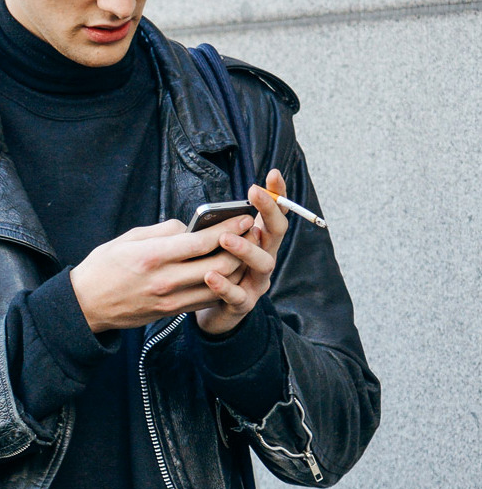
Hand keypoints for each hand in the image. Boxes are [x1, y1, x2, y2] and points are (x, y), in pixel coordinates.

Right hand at [70, 213, 254, 332]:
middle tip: (251, 234)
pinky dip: (221, 285)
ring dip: (236, 268)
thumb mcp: (129, 238)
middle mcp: (165, 280)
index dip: (229, 228)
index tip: (244, 218)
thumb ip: (164, 231)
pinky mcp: (171, 312)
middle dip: (241, 248)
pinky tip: (227, 273)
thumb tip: (190, 228)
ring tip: (244, 252)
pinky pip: (205, 299)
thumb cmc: (104, 267)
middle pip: (219, 265)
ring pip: (218, 285)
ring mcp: (171, 300)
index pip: (203, 241)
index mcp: (153, 256)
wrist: (86, 305)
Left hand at [195, 169, 289, 335]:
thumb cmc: (216, 272)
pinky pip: (237, 295)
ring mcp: (256, 283)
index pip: (275, 214)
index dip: (278, 195)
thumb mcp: (219, 246)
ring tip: (225, 238)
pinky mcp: (242, 305)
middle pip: (276, 233)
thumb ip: (221, 228)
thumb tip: (212, 210)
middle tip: (254, 192)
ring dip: (246, 248)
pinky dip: (224, 285)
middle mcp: (264, 260)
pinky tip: (210, 275)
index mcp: (260, 243)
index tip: (273, 174)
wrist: (213, 313)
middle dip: (269, 210)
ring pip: (263, 264)